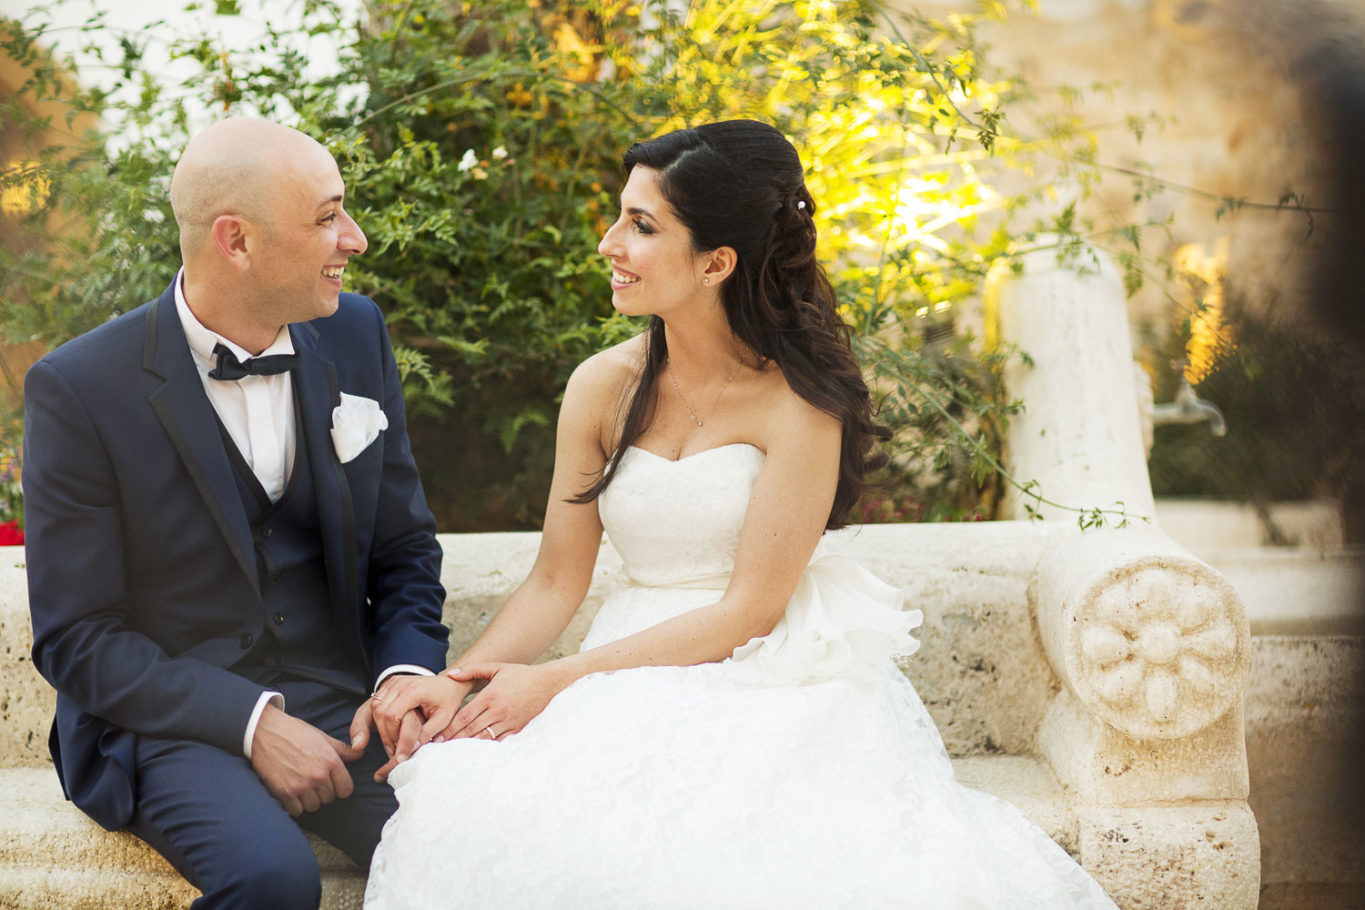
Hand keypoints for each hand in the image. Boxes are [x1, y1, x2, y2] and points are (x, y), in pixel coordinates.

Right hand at [251, 703, 362, 815]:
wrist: (264, 732)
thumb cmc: (295, 732)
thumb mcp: (322, 737)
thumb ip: (343, 750)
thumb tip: (361, 754)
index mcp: (331, 761)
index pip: (346, 789)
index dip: (340, 787)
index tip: (332, 783)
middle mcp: (318, 775)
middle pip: (329, 799)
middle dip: (323, 792)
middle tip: (313, 781)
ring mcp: (300, 785)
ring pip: (313, 806)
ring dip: (309, 799)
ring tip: (301, 785)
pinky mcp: (283, 793)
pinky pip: (296, 810)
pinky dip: (294, 804)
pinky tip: (291, 792)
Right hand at [366, 674, 471, 782]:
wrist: (450, 683)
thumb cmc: (448, 699)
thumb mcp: (443, 718)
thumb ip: (427, 733)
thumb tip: (412, 750)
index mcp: (414, 691)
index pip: (392, 715)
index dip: (392, 735)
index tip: (398, 748)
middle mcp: (401, 684)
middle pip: (380, 711)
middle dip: (384, 733)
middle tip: (393, 748)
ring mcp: (394, 682)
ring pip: (376, 706)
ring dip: (380, 725)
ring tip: (392, 740)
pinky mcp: (391, 683)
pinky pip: (377, 702)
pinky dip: (380, 717)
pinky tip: (390, 728)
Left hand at [441, 662, 571, 741]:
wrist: (547, 684)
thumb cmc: (520, 674)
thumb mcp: (496, 668)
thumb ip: (472, 670)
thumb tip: (450, 674)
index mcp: (491, 696)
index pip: (465, 716)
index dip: (450, 728)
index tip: (438, 735)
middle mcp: (498, 711)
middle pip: (471, 730)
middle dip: (454, 739)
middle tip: (439, 747)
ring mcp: (508, 721)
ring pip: (483, 738)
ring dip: (467, 746)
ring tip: (452, 752)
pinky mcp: (517, 729)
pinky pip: (497, 741)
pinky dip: (485, 747)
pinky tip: (475, 751)